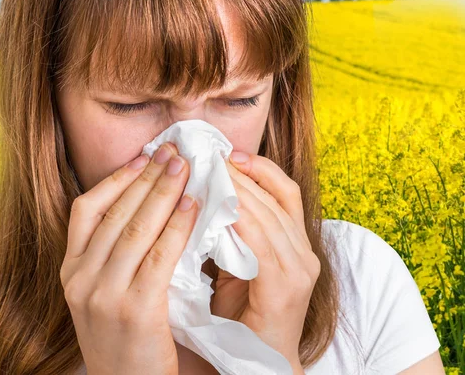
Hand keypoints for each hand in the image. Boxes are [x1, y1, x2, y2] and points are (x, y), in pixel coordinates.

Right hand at [60, 142, 198, 374]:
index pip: (85, 209)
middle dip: (146, 177)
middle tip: (171, 150)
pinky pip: (159, 256)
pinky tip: (192, 206)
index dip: (116, 179)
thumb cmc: (124, 341)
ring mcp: (102, 294)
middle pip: (114, 212)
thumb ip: (113, 258)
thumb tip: (147, 208)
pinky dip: (176, 226)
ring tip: (184, 167)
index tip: (142, 157)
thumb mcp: (103, 296)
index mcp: (71, 271)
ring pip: (135, 228)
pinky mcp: (134, 310)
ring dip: (162, 192)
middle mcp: (79, 278)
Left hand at [208, 151, 319, 370]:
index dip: (259, 168)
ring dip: (238, 191)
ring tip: (211, 172)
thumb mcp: (236, 267)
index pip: (284, 192)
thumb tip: (203, 198)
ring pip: (270, 216)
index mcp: (295, 245)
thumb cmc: (243, 317)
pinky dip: (241, 222)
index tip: (228, 152)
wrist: (260, 363)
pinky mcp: (286, 288)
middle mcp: (304, 253)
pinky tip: (219, 208)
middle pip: (276, 198)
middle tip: (210, 155)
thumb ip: (230, 236)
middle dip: (242, 173)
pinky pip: (263, 245)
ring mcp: (300, 270)